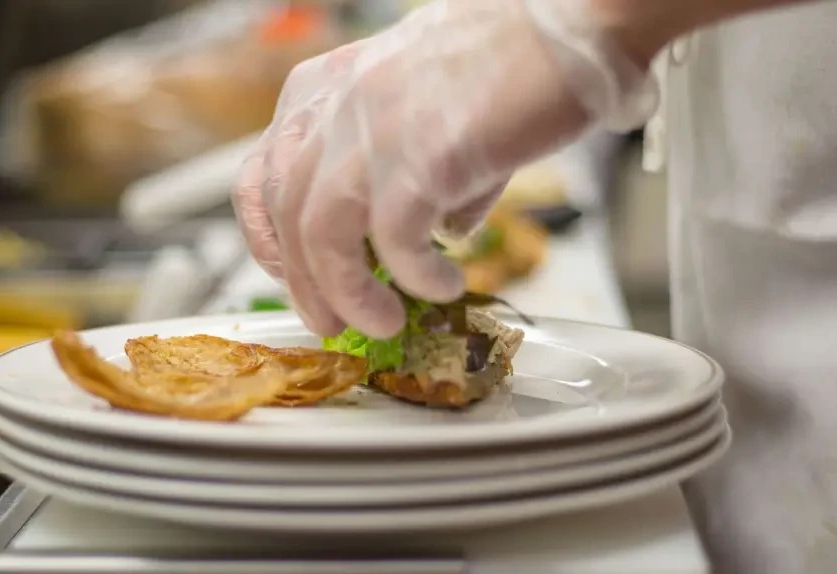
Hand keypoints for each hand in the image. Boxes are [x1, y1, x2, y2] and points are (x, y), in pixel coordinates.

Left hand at [234, 0, 657, 338]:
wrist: (571, 25)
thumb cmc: (517, 55)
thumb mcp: (436, 105)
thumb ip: (420, 166)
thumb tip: (440, 228)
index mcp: (329, 85)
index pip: (265, 173)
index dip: (270, 239)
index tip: (293, 276)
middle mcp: (338, 104)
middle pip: (287, 214)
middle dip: (306, 283)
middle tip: (333, 323)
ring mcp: (372, 129)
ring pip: (321, 237)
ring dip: (345, 294)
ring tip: (380, 322)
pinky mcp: (419, 158)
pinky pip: (394, 244)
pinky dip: (413, 278)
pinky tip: (442, 284)